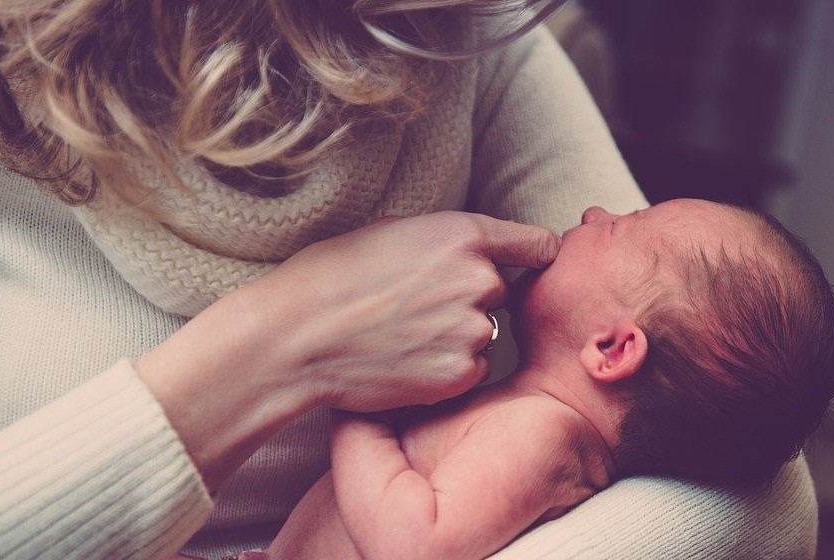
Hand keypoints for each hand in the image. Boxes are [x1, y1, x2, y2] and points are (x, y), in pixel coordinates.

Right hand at [135, 211, 557, 490]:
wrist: (296, 338)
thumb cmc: (331, 277)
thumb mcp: (393, 231)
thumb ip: (447, 239)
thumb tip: (478, 249)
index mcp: (463, 234)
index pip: (537, 243)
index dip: (534, 254)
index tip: (532, 262)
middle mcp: (478, 279)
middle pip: (499, 290)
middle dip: (470, 299)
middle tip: (417, 307)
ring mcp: (472, 329)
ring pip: (485, 333)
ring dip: (458, 336)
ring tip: (403, 335)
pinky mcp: (460, 373)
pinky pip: (472, 369)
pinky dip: (448, 369)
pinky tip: (406, 361)